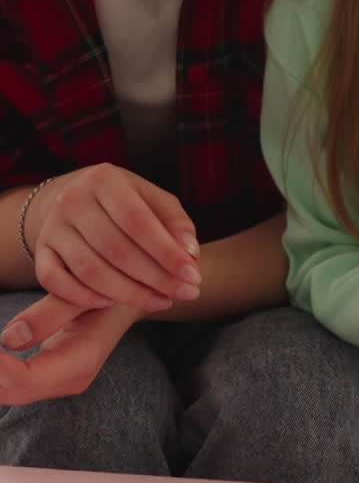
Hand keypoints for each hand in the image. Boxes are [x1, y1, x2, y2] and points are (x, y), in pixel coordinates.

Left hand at [0, 295, 139, 404]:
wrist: (130, 298)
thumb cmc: (112, 289)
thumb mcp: (86, 292)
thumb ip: (50, 313)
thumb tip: (9, 338)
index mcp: (80, 362)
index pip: (24, 379)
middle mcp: (67, 379)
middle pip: (10, 391)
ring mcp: (56, 379)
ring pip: (8, 390)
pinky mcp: (46, 373)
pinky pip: (12, 381)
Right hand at [23, 164, 201, 312]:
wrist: (77, 199)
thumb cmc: (125, 203)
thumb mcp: (153, 199)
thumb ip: (176, 222)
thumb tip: (190, 254)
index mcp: (104, 179)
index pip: (138, 221)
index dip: (167, 252)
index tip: (193, 275)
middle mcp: (72, 199)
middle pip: (116, 250)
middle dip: (155, 278)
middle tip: (185, 293)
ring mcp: (52, 226)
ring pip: (90, 271)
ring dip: (128, 294)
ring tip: (161, 301)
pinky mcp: (41, 251)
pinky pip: (55, 282)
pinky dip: (83, 298)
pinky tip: (112, 303)